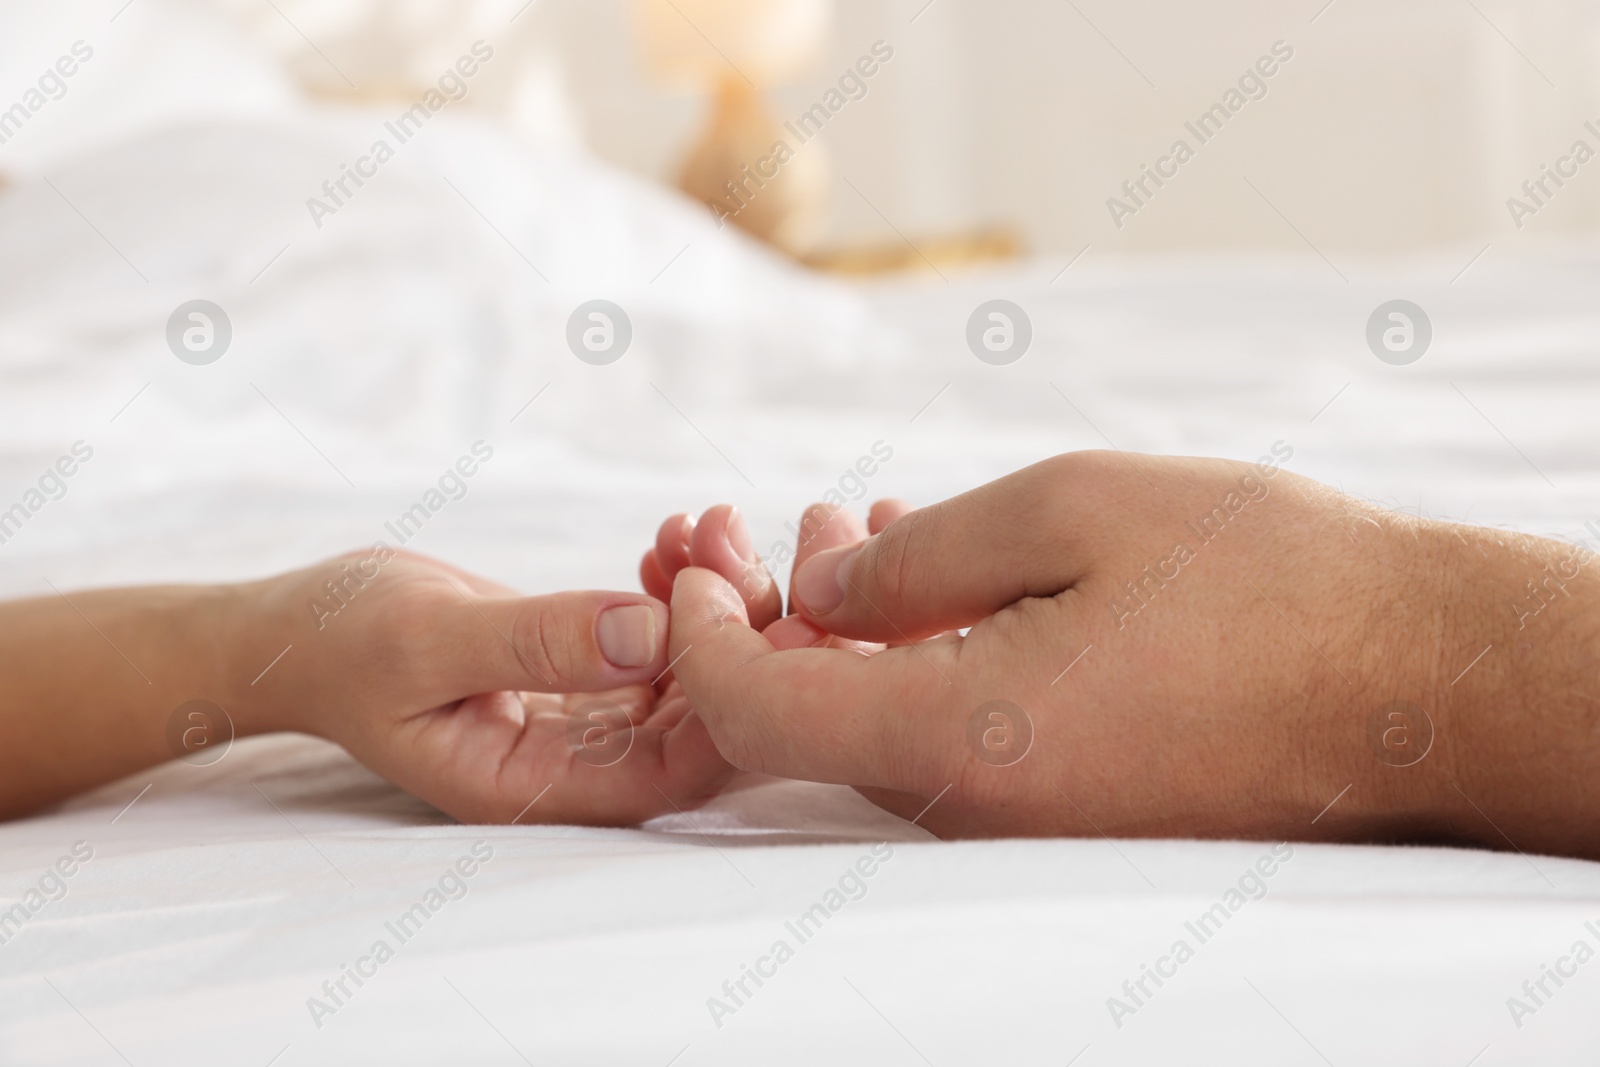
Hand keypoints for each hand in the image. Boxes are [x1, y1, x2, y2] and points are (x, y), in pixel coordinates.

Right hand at [229, 547, 734, 825]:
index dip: (727, 699)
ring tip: (703, 524)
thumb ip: (537, 642)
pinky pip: (660, 644)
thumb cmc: (342, 642)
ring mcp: (585, 721)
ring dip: (712, 601)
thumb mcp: (429, 637)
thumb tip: (651, 635)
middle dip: (733, 633)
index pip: (670, 773)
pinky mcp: (586, 676)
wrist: (300, 628)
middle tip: (728, 543)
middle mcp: (573, 766)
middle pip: (698, 724)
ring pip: (690, 677)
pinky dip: (678, 590)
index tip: (735, 605)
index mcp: (533, 786)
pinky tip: (667, 540)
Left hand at [665, 450, 1599, 857]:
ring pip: (880, 724)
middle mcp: (976, 808)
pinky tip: (943, 579)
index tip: (697, 562)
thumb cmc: (1261, 578)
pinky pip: (951, 740)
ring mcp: (1024, 823)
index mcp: (958, 738)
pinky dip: (917, 660)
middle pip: (809, 723)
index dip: (699, 637)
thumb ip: (916, 558)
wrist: (1416, 680)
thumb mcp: (1070, 510)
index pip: (756, 715)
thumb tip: (819, 588)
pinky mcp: (1069, 814)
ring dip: (851, 631)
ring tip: (866, 528)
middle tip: (790, 518)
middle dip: (775, 616)